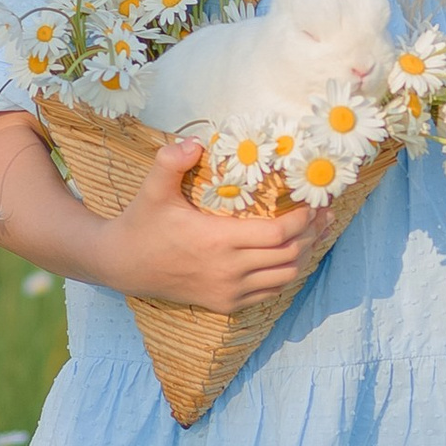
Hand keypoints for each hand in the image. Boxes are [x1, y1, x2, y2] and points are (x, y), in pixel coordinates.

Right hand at [92, 138, 325, 314]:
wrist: (122, 265)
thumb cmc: (142, 223)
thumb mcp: (152, 190)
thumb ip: (170, 162)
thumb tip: (193, 142)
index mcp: (218, 241)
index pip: (277, 233)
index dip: (303, 219)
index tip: (315, 202)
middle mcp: (229, 270)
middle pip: (289, 254)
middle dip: (312, 234)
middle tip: (324, 213)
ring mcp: (228, 290)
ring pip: (284, 277)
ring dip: (303, 255)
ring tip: (314, 233)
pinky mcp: (224, 303)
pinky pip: (268, 293)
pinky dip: (285, 275)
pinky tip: (290, 256)